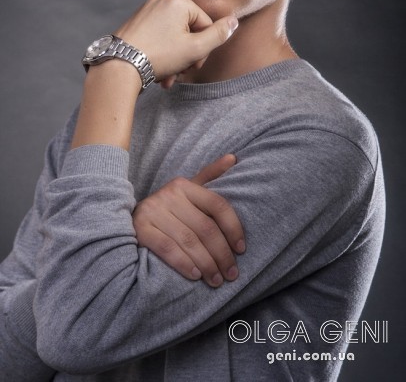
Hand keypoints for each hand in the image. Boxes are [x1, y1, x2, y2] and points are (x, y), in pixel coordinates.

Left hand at [71, 0, 237, 149]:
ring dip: (175, 60)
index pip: (205, 25)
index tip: (192, 66)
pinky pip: (158, 37)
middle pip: (189, 31)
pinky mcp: (136, 21)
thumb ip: (219, 35)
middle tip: (179, 75)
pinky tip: (157, 72)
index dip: (203, 49)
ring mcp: (146, 9)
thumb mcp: (195, 49)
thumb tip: (234, 21)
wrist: (118, 66)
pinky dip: (161, 54)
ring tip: (167, 78)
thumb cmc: (158, 56)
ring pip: (173, 37)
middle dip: (187, 57)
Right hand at [132, 154, 245, 287]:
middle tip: (231, 274)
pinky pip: (167, 248)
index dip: (233, 228)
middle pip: (205, 227)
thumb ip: (210, 175)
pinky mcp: (140, 229)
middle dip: (221, 254)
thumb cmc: (169, 208)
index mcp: (185, 185)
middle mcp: (170, 195)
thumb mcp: (188, 190)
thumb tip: (233, 157)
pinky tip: (195, 276)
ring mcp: (154, 211)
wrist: (130, 218)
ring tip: (216, 279)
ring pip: (188, 240)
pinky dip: (183, 263)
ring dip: (206, 264)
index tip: (242, 249)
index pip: (217, 205)